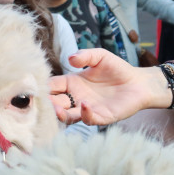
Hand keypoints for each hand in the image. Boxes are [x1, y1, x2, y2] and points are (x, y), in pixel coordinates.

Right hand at [48, 49, 171, 125]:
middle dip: (48, 104)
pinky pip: (90, 119)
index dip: (43, 87)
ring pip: (69, 116)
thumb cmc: (118, 69)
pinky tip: (84, 104)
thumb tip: (71, 59)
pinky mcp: (103, 117)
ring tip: (58, 110)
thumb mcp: (100, 56)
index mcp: (72, 83)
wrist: (139, 83)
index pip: (52, 86)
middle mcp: (77, 98)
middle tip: (42, 102)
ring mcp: (89, 109)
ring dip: (62, 115)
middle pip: (56, 104)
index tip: (34, 86)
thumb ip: (85, 55)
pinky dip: (85, 114)